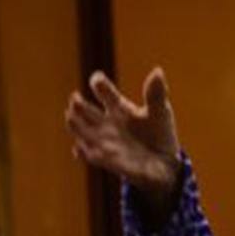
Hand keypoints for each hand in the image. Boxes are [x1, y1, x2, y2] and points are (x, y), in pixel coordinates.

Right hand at [66, 67, 181, 214]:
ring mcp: (106, 142)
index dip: (98, 84)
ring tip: (70, 117)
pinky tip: (79, 149)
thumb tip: (157, 71)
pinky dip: (85, 153)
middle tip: (75, 99)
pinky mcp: (108, 162)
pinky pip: (92, 156)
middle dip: (79, 105)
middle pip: (87, 111)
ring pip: (84, 132)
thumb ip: (156, 94)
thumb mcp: (160, 112)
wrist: (164, 164)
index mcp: (119, 107)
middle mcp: (108, 123)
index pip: (104, 91)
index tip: (97, 82)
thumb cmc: (159, 133)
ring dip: (77, 126)